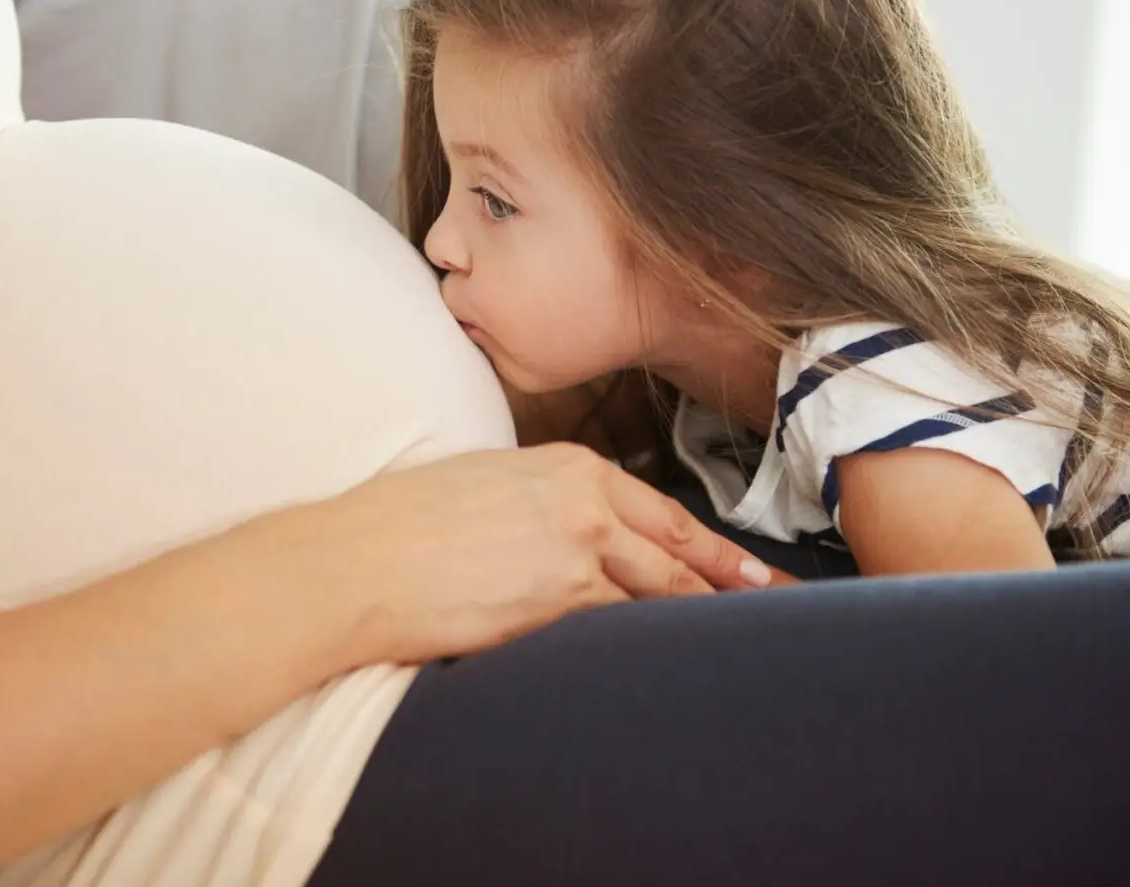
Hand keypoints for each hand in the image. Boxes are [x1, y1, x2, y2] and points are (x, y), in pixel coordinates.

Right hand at [286, 443, 784, 664]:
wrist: (357, 561)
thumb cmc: (401, 522)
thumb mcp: (486, 481)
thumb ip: (541, 500)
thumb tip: (564, 532)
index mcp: (568, 466)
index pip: (658, 511)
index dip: (708, 546)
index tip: (742, 566)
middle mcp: (585, 503)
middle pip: (676, 552)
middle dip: (729, 582)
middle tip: (772, 601)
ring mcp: (577, 554)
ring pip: (658, 595)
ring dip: (697, 621)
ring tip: (738, 644)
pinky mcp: (559, 604)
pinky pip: (621, 630)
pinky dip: (650, 646)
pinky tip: (674, 663)